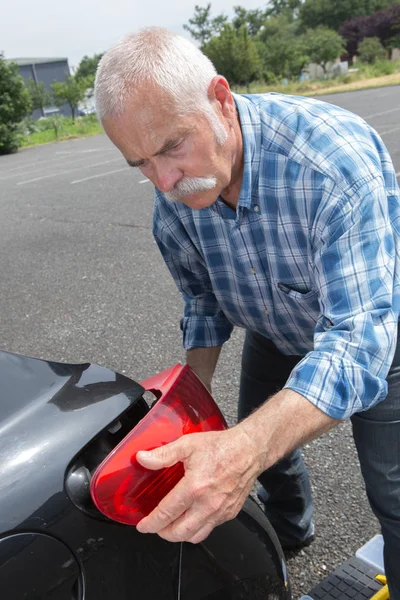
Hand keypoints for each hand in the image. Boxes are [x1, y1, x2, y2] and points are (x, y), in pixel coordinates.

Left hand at [135, 426, 262, 543]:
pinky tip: (192, 517)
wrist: (249, 450)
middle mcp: (208, 504)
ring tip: (172, 526)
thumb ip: (163, 454)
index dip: (151, 523)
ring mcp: (220, 511)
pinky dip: (197, 529)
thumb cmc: (222, 446)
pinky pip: (210, 529)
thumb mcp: (188, 444)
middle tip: (156, 526)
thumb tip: (143, 459)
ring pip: (195, 536)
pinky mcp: (230, 513)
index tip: (143, 526)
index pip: (166, 514)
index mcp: (194, 487)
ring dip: (180, 535)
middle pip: (179, 533)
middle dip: (163, 533)